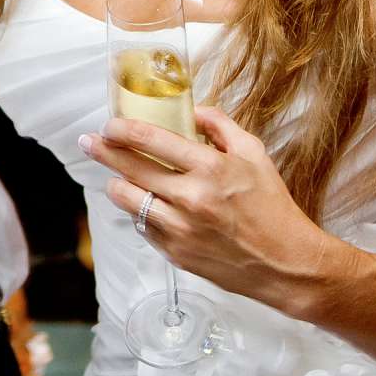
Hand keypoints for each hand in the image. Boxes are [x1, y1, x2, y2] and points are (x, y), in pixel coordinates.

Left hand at [80, 107, 356, 314]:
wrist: (285, 263)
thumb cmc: (273, 206)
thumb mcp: (255, 154)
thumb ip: (221, 126)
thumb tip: (192, 111)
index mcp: (210, 169)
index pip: (150, 140)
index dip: (121, 129)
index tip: (109, 125)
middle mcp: (190, 198)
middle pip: (128, 169)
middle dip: (103, 151)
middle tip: (90, 143)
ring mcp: (179, 229)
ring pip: (126, 199)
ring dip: (117, 184)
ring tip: (117, 177)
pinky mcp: (174, 254)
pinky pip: (142, 226)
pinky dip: (141, 213)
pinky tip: (148, 205)